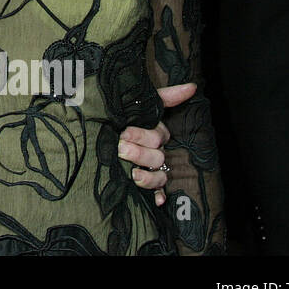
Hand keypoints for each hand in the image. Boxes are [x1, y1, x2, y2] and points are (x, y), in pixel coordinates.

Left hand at [119, 82, 195, 206]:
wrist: (97, 130)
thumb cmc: (122, 116)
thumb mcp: (139, 103)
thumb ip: (166, 95)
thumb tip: (192, 86)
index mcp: (155, 134)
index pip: (157, 136)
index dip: (141, 135)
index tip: (123, 132)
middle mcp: (154, 152)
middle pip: (157, 157)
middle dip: (139, 153)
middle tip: (122, 148)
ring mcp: (151, 169)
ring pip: (159, 177)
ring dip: (148, 176)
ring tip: (133, 174)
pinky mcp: (145, 183)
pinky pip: (159, 192)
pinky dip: (160, 196)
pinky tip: (158, 201)